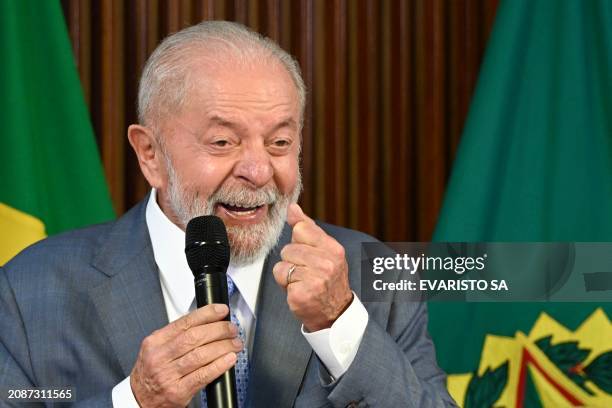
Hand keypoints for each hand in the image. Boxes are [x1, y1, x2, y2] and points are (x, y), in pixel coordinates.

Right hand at [130, 304, 241, 406]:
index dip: (207, 314)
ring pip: (201, 355)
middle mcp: (160, 357)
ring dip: (223, 346)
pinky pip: (203, 375)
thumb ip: (177, 335)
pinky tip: (229, 358)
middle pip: (195, 337)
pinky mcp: (178, 392)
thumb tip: (207, 321)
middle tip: (231, 329)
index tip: (221, 310)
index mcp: (155, 342)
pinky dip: (219, 365)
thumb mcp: (156, 348)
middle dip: (219, 330)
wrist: (139, 400)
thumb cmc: (151, 372)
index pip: (185, 322)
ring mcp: (168, 375)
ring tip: (235, 343)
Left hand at [273, 203, 352, 331]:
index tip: (308, 254)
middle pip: (289, 248)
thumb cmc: (326, 280)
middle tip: (306, 273)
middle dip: (292, 261)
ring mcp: (315, 280)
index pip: (301, 229)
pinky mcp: (302, 294)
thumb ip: (306, 228)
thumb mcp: (322, 251)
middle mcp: (327, 263)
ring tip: (301, 282)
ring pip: (282, 264)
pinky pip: (280, 278)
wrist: (334, 313)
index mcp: (333, 249)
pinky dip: (285, 286)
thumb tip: (292, 208)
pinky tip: (299, 291)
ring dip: (287, 274)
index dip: (299, 242)